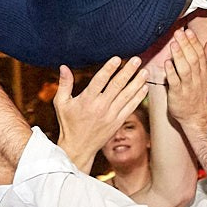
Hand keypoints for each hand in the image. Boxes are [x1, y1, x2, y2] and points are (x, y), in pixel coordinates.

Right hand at [55, 56, 149, 172]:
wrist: (79, 147)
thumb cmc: (69, 123)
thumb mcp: (61, 103)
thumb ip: (64, 84)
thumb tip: (64, 66)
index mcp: (86, 100)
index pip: (99, 81)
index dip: (109, 69)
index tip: (118, 58)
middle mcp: (100, 107)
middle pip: (117, 86)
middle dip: (128, 72)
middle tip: (136, 60)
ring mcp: (111, 115)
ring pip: (127, 96)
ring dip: (137, 82)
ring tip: (145, 71)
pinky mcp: (118, 122)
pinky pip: (130, 107)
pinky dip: (138, 97)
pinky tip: (144, 87)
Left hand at [164, 28, 206, 137]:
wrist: (196, 117)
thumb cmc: (199, 95)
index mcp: (204, 72)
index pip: (200, 54)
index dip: (194, 42)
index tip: (188, 31)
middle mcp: (197, 78)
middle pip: (193, 58)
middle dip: (186, 45)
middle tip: (178, 32)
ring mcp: (188, 86)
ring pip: (185, 69)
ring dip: (179, 55)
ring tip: (173, 44)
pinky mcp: (178, 94)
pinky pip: (175, 82)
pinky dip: (171, 72)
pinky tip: (167, 63)